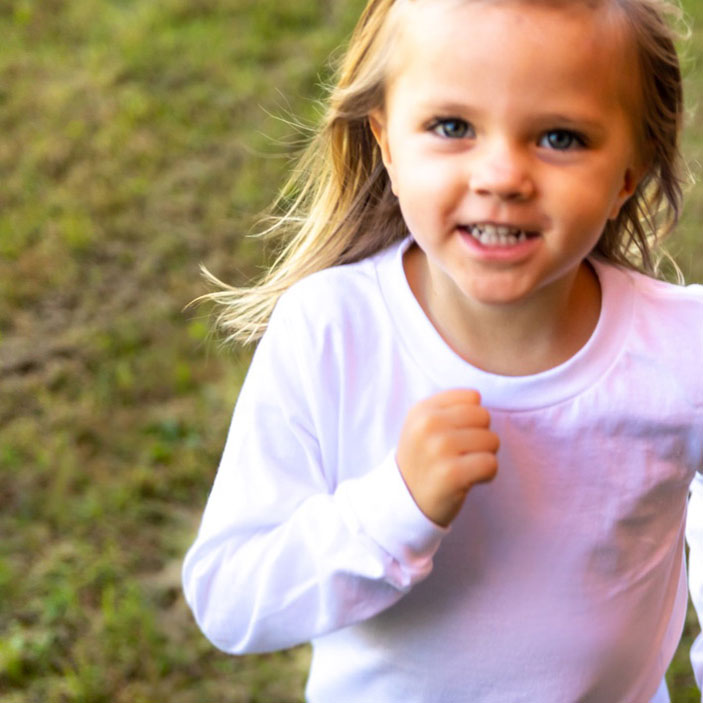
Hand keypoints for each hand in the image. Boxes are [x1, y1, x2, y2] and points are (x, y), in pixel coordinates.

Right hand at [396, 389, 498, 526]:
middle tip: (461, 454)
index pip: (472, 397)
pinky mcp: (452, 474)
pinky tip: (470, 481)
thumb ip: (449, 407)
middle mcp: (428, 425)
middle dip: (480, 436)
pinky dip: (487, 475)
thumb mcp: (422, 425)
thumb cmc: (424, 460)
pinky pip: (491, 464)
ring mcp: (439, 449)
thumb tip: (478, 399)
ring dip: (484, 456)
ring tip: (463, 467)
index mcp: (422, 410)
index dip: (471, 418)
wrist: (405, 502)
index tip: (455, 434)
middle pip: (484, 417)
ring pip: (492, 440)